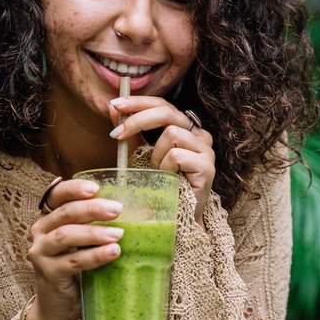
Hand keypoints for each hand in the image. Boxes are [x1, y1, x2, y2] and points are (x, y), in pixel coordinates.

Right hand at [27, 178, 124, 319]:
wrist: (57, 307)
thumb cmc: (75, 270)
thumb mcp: (81, 244)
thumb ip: (94, 227)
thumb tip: (136, 212)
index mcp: (48, 219)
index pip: (56, 196)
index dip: (74, 188)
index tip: (96, 188)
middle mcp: (40, 233)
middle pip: (64, 213)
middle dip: (92, 209)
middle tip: (117, 209)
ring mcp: (40, 253)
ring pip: (66, 235)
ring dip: (94, 233)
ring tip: (119, 234)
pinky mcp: (48, 273)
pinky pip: (73, 261)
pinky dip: (95, 255)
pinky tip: (113, 252)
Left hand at [109, 96, 214, 224]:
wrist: (175, 217)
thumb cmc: (159, 185)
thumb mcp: (139, 154)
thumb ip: (130, 132)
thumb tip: (112, 107)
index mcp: (185, 128)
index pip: (163, 104)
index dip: (139, 102)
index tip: (115, 104)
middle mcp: (199, 135)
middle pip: (168, 112)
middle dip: (138, 120)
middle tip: (117, 134)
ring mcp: (206, 150)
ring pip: (172, 134)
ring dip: (155, 154)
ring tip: (157, 172)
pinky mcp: (207, 167)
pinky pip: (177, 156)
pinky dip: (165, 167)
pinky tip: (167, 179)